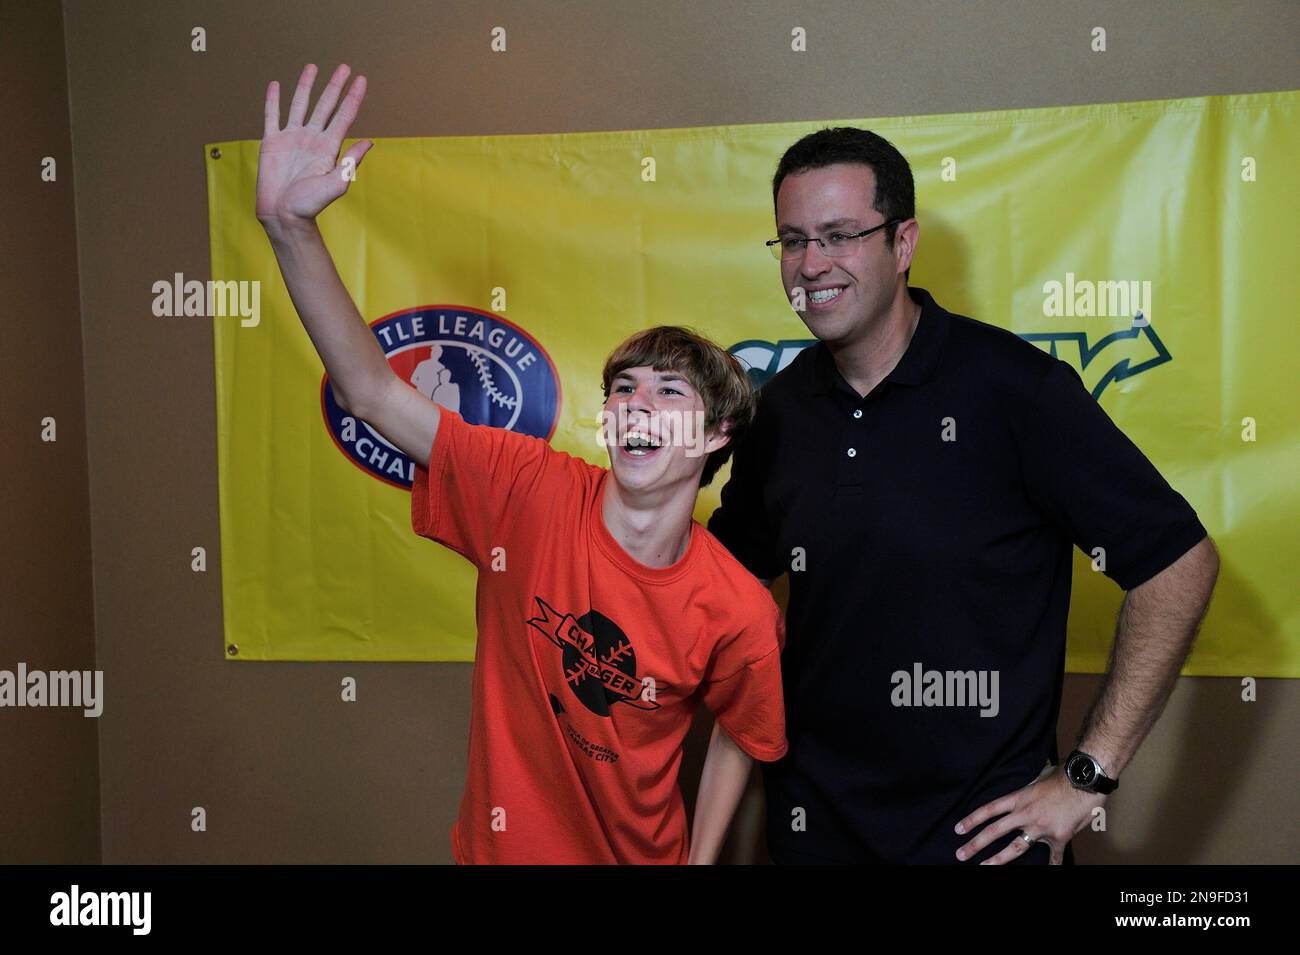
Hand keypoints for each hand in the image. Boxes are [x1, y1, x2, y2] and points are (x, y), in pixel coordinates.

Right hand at [257, 63, 371, 230]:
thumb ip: (351, 162)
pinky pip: (272, 115)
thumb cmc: (310, 206)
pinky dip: (273, 100)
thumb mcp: (336, 184)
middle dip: (335, 85)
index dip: (353, 97)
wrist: (283, 215)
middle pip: (325, 104)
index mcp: (329, 147)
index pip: (344, 115)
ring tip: (313, 67)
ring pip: (300, 104)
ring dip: (306, 85)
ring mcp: (292, 138)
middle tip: (344, 66)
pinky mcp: (272, 142)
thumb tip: (370, 142)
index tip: (362, 79)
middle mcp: (312, 138)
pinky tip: (276, 85)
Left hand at [953, 764, 1106, 864]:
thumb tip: (1026, 790)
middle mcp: (1025, 814)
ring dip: (998, 860)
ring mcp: (1041, 827)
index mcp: (1019, 799)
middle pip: (995, 831)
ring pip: (1015, 848)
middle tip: (961, 854)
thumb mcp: (1038, 778)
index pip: (988, 810)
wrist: (1085, 781)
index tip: (958, 830)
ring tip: (984, 867)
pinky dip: (1053, 865)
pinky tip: (1050, 871)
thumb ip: (1028, 789)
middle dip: (975, 844)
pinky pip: (1054, 856)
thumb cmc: (1063, 775)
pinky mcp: (1059, 837)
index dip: (971, 820)